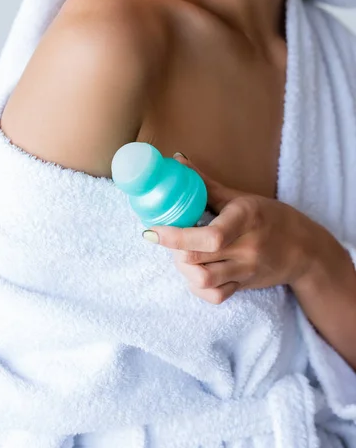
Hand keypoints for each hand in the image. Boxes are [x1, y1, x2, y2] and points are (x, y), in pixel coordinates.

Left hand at [142, 153, 321, 304]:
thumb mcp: (241, 197)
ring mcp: (246, 269)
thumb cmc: (270, 217)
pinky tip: (194, 273)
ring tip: (180, 256)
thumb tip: (176, 161)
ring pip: (204, 281)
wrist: (305, 250)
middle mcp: (246, 247)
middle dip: (173, 250)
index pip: (209, 236)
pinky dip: (198, 288)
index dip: (175, 236)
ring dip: (183, 270)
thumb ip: (205, 184)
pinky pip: (215, 295)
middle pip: (198, 259)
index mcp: (244, 219)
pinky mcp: (244, 286)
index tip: (152, 231)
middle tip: (166, 238)